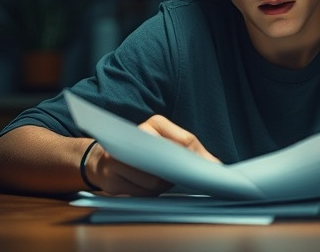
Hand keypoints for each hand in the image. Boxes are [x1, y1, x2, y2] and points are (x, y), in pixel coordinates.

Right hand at [88, 115, 219, 195]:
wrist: (102, 158)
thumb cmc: (144, 148)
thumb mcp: (169, 140)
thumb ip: (193, 149)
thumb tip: (217, 166)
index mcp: (154, 124)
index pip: (185, 141)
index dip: (198, 158)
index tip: (208, 170)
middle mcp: (134, 137)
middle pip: (170, 166)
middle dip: (178, 175)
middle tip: (184, 178)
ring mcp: (119, 159)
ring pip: (155, 184)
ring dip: (163, 186)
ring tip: (162, 179)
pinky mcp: (111, 180)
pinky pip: (141, 194)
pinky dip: (149, 193)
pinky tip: (147, 186)